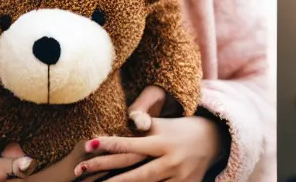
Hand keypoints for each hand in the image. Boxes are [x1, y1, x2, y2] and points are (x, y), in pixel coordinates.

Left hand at [73, 115, 224, 181]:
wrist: (213, 140)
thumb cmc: (180, 130)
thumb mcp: (164, 124)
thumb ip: (145, 124)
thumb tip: (130, 119)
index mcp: (164, 142)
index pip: (133, 145)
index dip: (111, 145)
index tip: (88, 144)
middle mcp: (171, 161)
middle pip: (137, 174)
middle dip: (109, 178)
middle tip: (82, 174)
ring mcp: (179, 178)